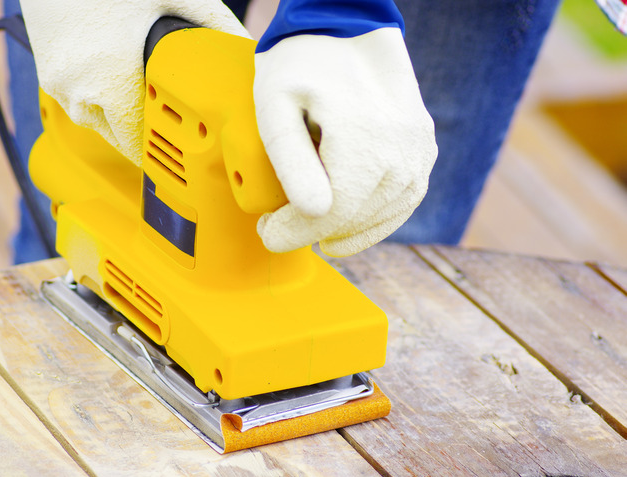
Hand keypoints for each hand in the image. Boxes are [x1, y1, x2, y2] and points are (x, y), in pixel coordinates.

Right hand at [19, 0, 248, 164]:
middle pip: (118, 137)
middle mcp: (78, 91)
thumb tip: (246, 46)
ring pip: (96, 123)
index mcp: (108, 81)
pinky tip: (115, 86)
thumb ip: (211, 24)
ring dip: (118, 120)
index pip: (136, 143)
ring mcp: (58, 85)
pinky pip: (78, 105)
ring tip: (141, 106)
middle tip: (167, 131)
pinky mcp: (46, 76)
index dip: (159, 154)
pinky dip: (98, 102)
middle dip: (142, 135)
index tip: (177, 163)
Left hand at [253, 28, 437, 256]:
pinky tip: (344, 222)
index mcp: (364, 141)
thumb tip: (315, 212)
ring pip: (379, 221)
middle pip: (352, 222)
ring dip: (341, 230)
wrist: (348, 27)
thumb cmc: (303, 65)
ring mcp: (418, 153)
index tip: (267, 232)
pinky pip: (400, 205)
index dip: (293, 233)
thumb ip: (291, 161)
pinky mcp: (424, 153)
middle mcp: (401, 153)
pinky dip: (370, 221)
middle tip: (278, 223)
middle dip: (309, 231)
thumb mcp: (276, 107)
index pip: (329, 216)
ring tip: (307, 219)